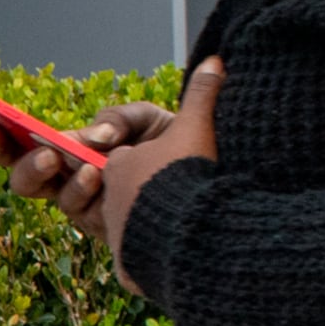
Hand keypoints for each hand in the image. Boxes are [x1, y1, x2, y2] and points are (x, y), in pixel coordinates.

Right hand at [0, 62, 221, 288]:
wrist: (215, 194)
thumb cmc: (180, 154)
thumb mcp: (150, 120)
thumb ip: (119, 118)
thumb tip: (96, 138)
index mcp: (75, 152)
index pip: (27, 146)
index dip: (1, 139)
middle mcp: (74, 182)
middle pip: (27, 182)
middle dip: (26, 167)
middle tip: (47, 155)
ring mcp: (90, 207)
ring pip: (58, 199)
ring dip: (68, 180)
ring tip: (90, 165)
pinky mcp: (107, 226)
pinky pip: (87, 211)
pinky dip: (90, 190)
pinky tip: (101, 174)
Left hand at [93, 60, 223, 292]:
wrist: (187, 231)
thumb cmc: (188, 173)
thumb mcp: (197, 126)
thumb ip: (203, 94)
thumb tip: (215, 61)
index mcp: (120, 165)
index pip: (125, 160)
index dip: (148, 161)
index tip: (169, 164)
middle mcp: (109, 199)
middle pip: (123, 194)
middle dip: (144, 193)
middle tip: (174, 193)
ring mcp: (115, 233)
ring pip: (129, 226)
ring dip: (148, 223)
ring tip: (176, 220)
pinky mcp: (127, 264)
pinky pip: (136, 260)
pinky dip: (152, 256)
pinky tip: (174, 251)